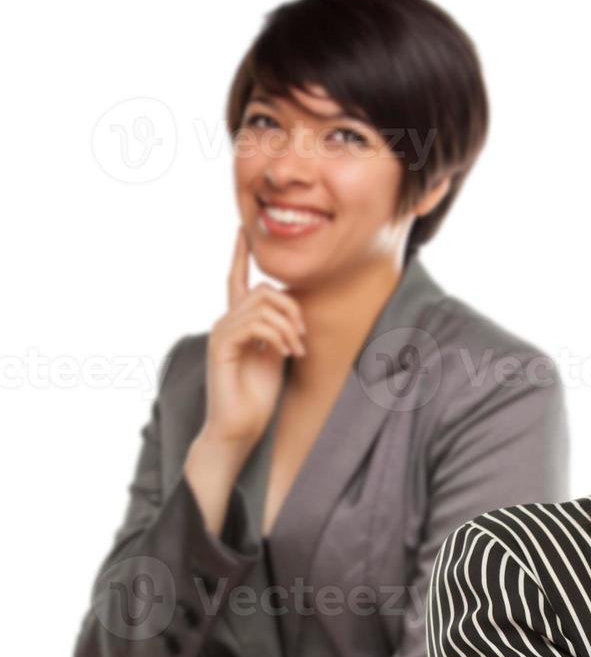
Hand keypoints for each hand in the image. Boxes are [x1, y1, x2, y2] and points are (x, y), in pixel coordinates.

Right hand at [200, 227, 305, 447]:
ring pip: (262, 305)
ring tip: (295, 350)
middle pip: (264, 290)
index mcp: (239, 322)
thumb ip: (280, 329)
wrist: (241, 425)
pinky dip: (278, 336)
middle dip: (292, 310)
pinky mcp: (222, 346)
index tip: (242, 231)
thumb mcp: (278, 354)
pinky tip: (286, 354)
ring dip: (289, 326)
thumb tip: (291, 312)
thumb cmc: (259, 394)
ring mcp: (222, 332)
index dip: (239, 255)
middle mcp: (226, 322)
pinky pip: (255, 324)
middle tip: (302, 338)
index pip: (237, 280)